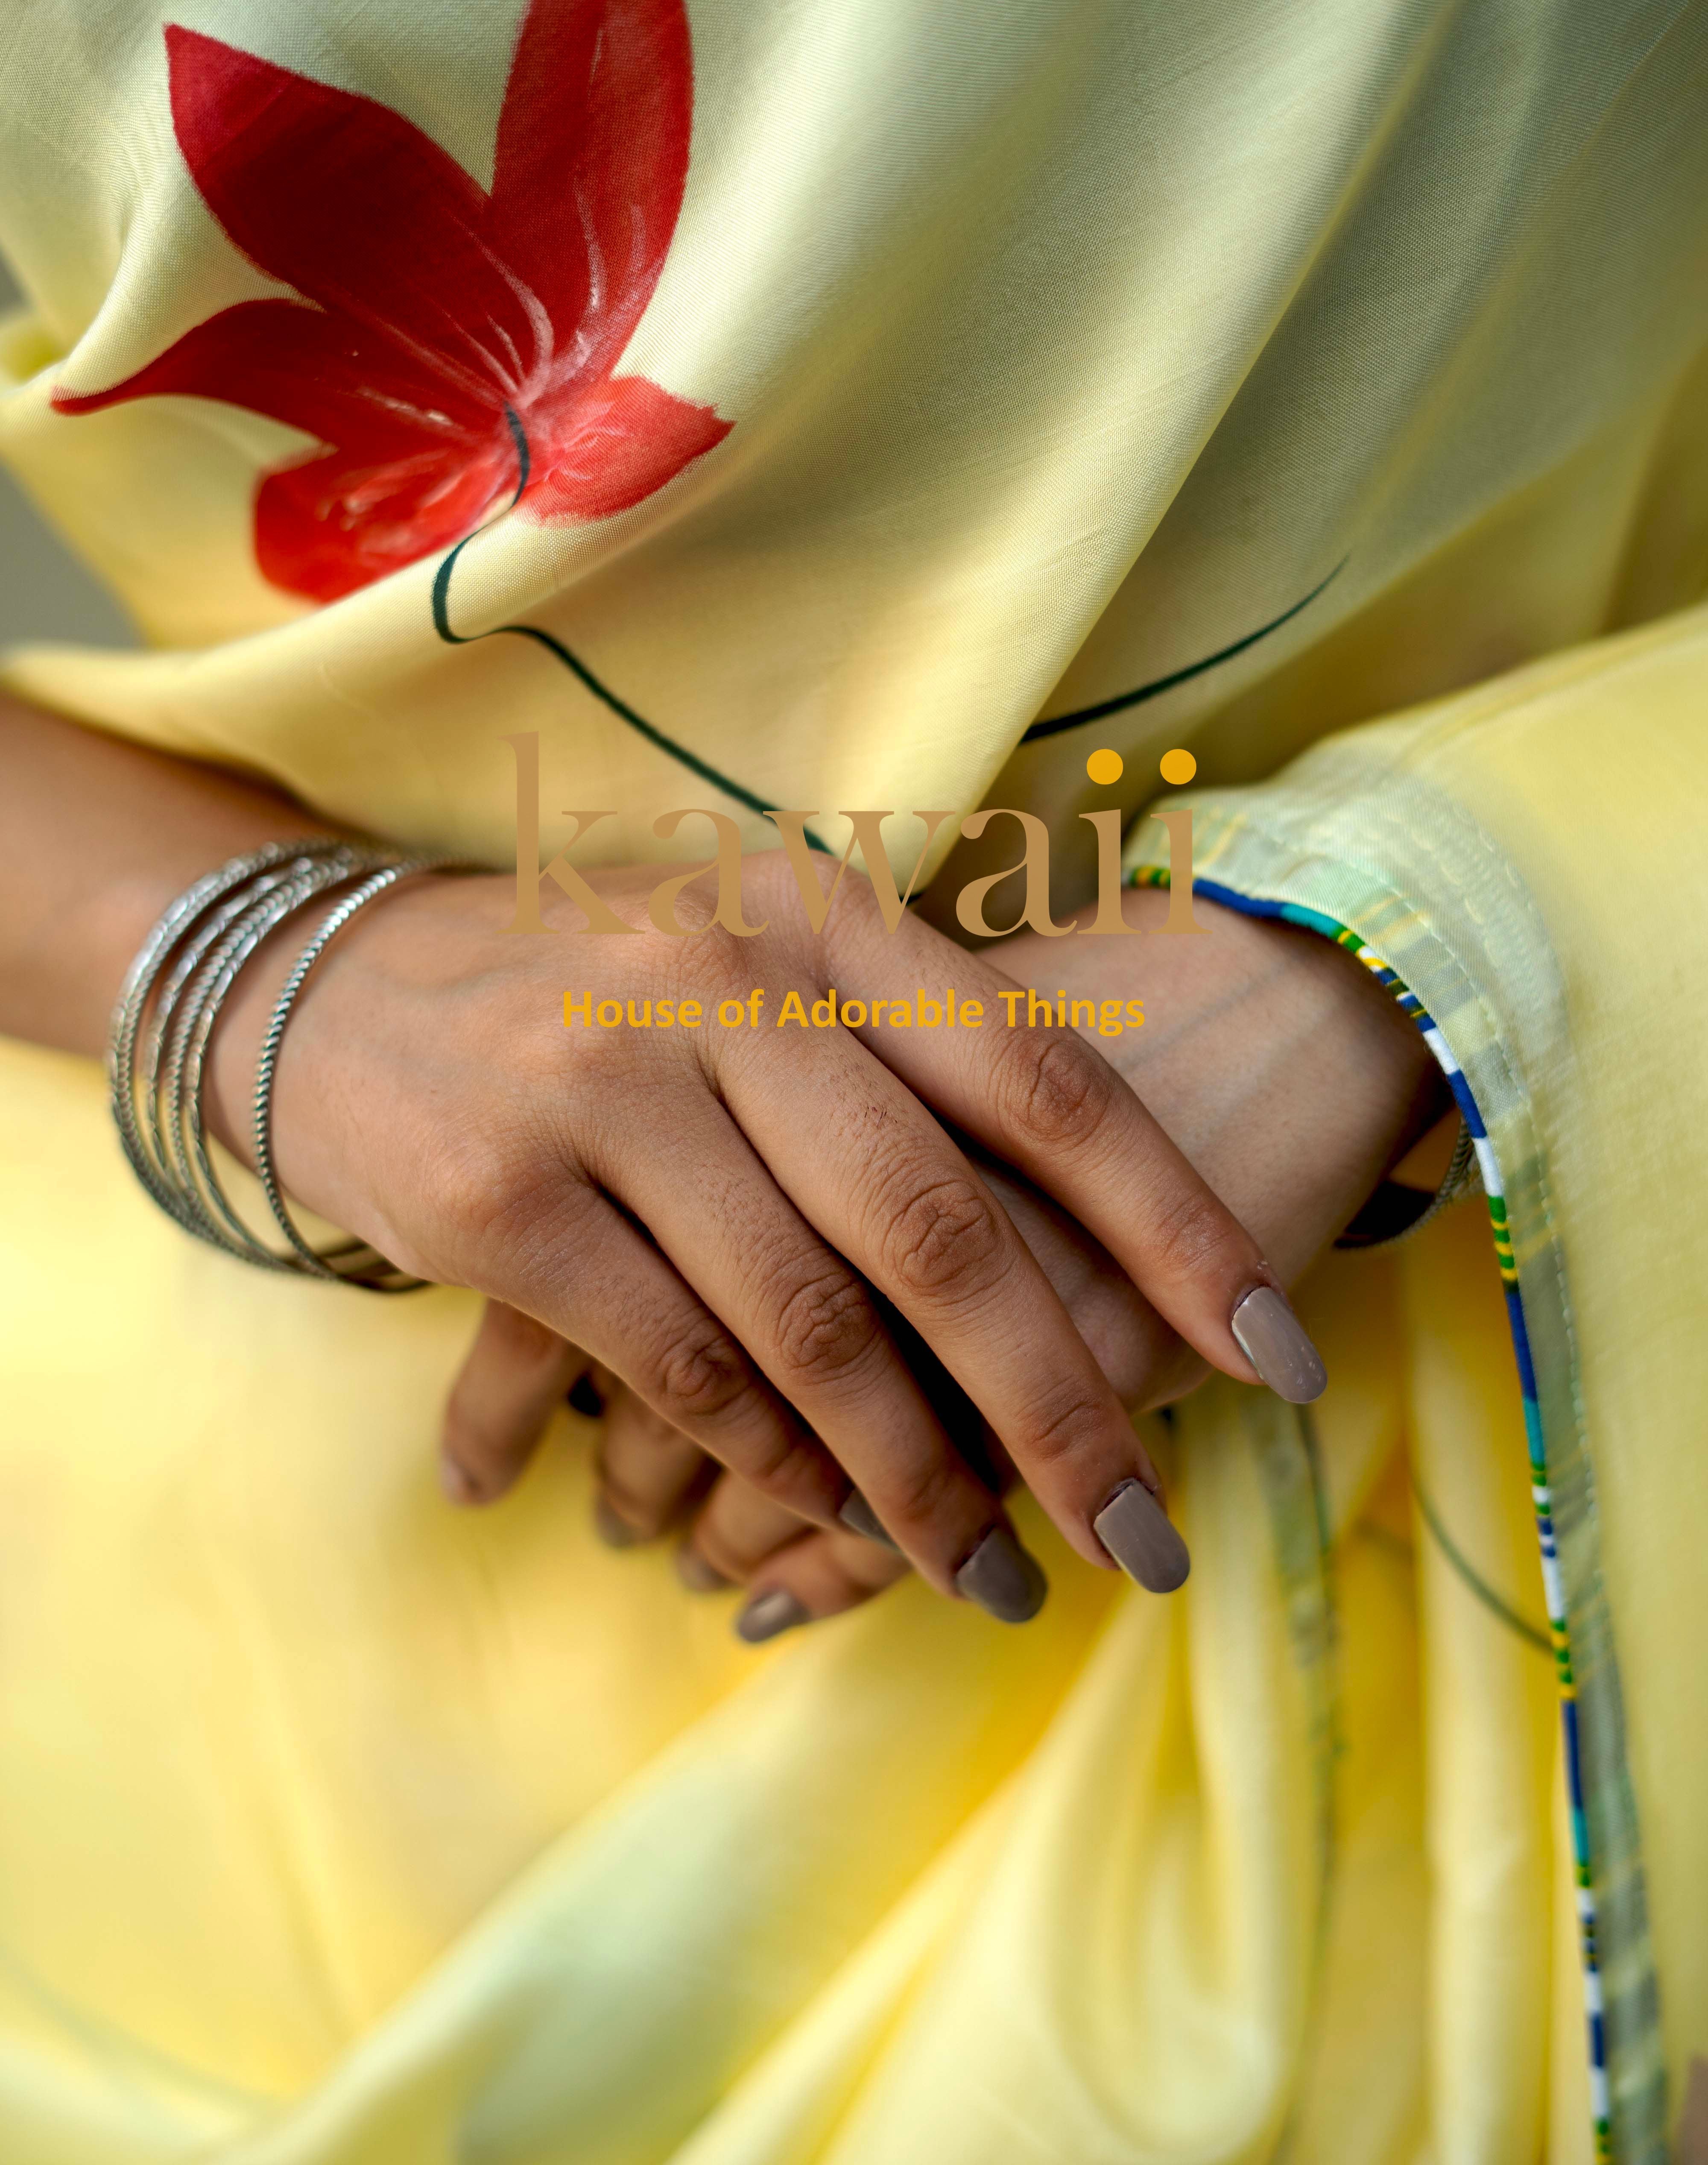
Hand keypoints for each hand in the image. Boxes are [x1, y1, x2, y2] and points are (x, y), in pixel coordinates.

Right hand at [208, 856, 1302, 1618]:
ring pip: (815, 1326)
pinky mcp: (503, 1200)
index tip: (1277, 1357)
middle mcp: (727, 985)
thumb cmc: (603, 990)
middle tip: (1145, 1537)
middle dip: (1065, 1411)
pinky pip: (683, 1370)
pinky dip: (773, 1464)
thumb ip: (910, 1074)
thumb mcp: (765, 971)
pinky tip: (831, 1519)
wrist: (333, 978)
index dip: (1176, 1226)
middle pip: (947, 1231)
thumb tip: (1102, 1260)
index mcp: (824, 921)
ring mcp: (606, 1085)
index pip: (1045, 1082)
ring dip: (921, 1480)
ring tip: (995, 1574)